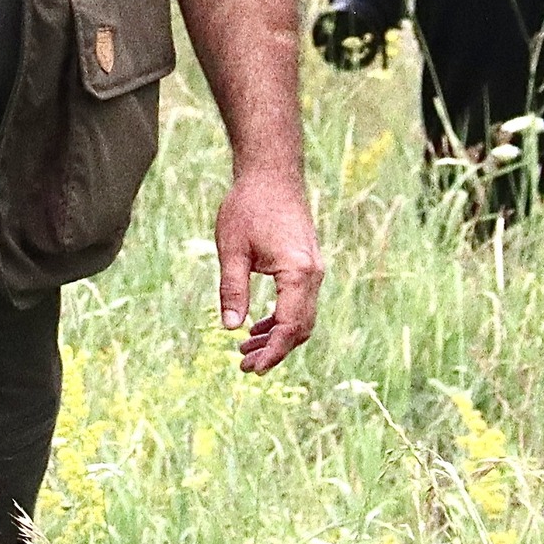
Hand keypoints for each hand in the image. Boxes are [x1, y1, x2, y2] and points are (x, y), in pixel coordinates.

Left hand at [215, 168, 324, 374]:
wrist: (271, 174)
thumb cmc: (249, 207)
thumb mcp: (232, 250)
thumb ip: (232, 291)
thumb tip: (230, 329)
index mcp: (297, 272)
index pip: (289, 326)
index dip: (272, 352)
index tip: (251, 369)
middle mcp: (312, 273)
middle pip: (300, 327)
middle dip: (274, 351)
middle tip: (244, 366)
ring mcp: (313, 269)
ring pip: (302, 317)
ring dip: (277, 337)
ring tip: (245, 351)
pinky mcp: (307, 264)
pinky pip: (300, 302)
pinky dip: (281, 319)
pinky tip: (256, 326)